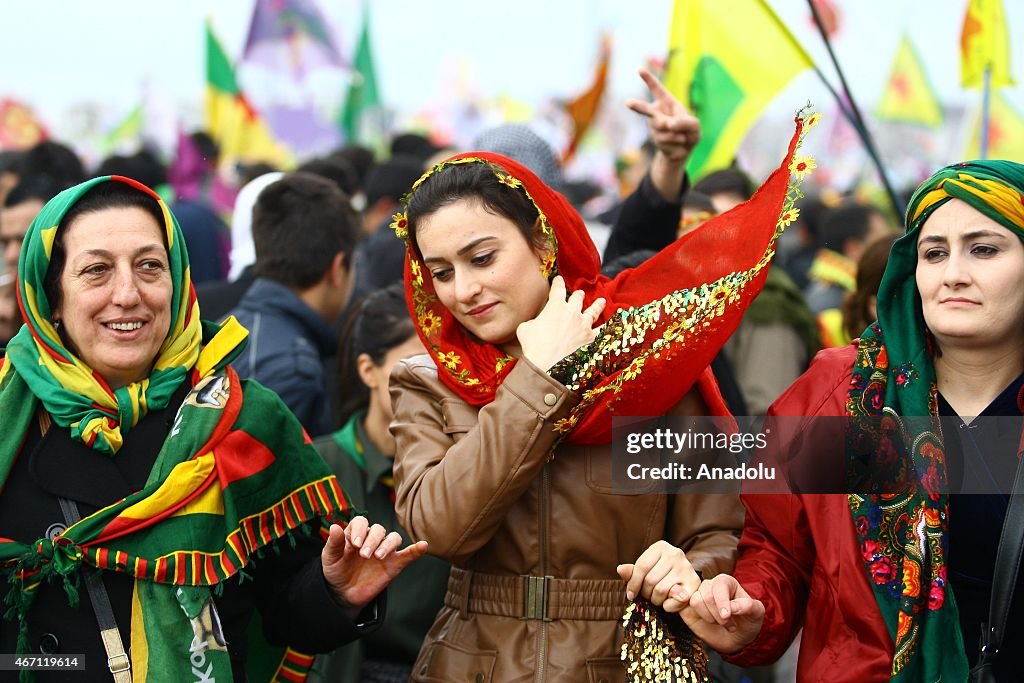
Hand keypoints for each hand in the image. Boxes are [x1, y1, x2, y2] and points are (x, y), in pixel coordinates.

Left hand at [321, 516, 428, 619]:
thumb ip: (333, 543)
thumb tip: (334, 526)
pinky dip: (416, 549)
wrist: (344, 594)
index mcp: (356, 534)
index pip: (361, 522)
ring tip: (378, 557)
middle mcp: (371, 539)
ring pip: (393, 538)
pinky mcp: (394, 564)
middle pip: (378, 529)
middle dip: (372, 540)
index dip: (359, 530)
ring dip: (387, 544)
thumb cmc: (336, 571)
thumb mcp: (329, 558)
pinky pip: (408, 554)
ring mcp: (384, 551)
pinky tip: (423, 546)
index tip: (354, 544)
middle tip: (364, 555)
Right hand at [517, 276, 605, 370]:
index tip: (558, 279)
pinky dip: (609, 328)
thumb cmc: (533, 345)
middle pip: (577, 298)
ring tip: (602, 301)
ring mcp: (584, 325)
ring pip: (593, 312)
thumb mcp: (525, 328)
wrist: (547, 364)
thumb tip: (535, 324)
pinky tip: (614, 325)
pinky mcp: (591, 339)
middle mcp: (572, 312)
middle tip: (579, 293)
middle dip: (578, 295)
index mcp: (555, 306)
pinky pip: (603, 331)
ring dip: (597, 305)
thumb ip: (533, 322)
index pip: (557, 289)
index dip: (558, 283)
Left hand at [616, 540, 701, 611]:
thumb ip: (633, 572)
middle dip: (646, 594)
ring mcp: (686, 568)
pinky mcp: (694, 584)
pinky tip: (668, 603)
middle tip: (648, 596)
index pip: (641, 566)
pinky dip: (668, 607)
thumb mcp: (646, 572)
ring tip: (658, 599)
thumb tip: (620, 569)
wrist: (686, 585)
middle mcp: (676, 553)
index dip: (633, 584)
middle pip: (650, 580)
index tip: (630, 595)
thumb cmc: (662, 577)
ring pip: (660, 590)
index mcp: (661, 546)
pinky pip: (673, 600)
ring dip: (656, 601)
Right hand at [626, 67, 699, 199]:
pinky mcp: (656, 138)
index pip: (657, 89)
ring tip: (682, 137)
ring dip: (679, 134)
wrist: (683, 151)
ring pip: (665, 129)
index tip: (639, 69)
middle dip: (638, 107)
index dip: (648, 79)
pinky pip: (669, 140)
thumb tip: (668, 125)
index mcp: (667, 103)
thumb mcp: (694, 126)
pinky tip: (678, 144)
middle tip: (628, 102)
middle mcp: (657, 113)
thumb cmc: (689, 133)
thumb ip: (685, 122)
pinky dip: (678, 142)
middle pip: (647, 110)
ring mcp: (655, 126)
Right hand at [671, 574, 764, 653]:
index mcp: (726, 581)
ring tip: (719, 623)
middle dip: (718, 615)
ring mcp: (697, 595)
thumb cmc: (747, 622)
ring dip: (709, 617)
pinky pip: (683, 606)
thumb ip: (748, 606)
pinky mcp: (687, 607)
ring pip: (695, 601)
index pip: (719, 585)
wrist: (736, 639)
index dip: (722, 602)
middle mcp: (710, 585)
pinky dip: (695, 616)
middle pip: (707, 594)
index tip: (727, 616)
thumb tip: (731, 607)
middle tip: (729, 624)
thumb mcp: (756, 613)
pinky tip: (706, 621)